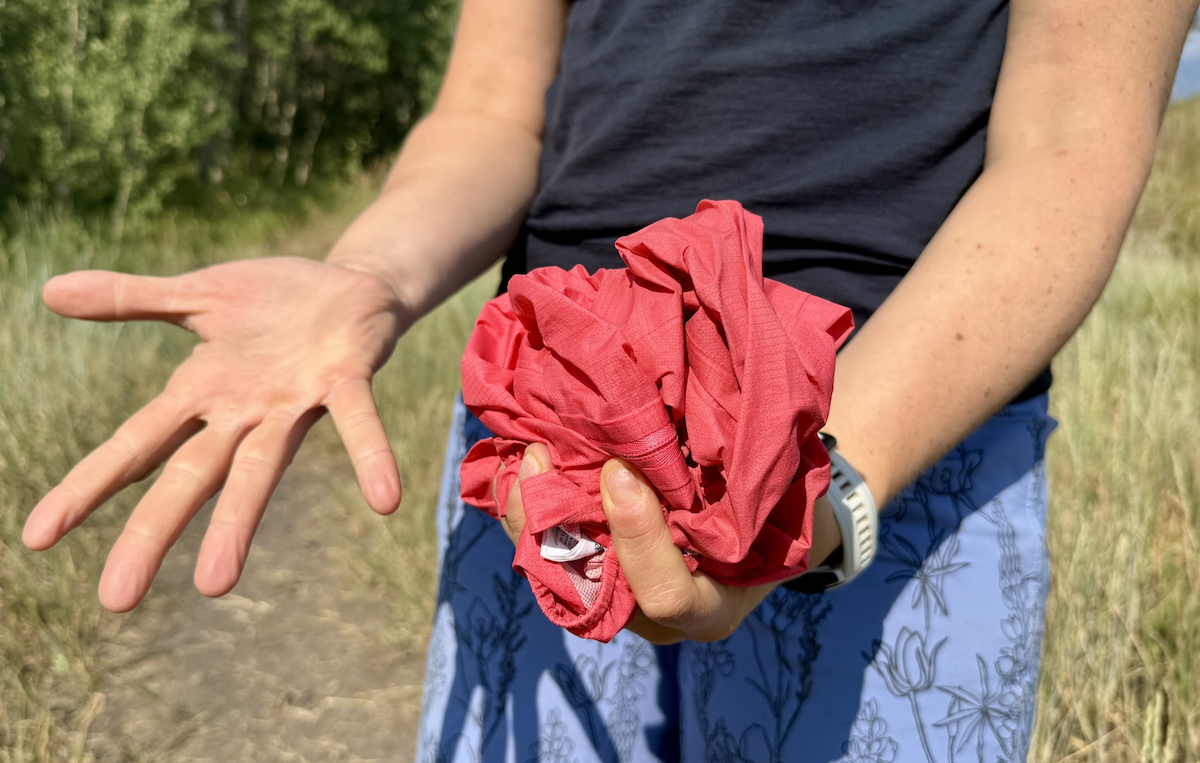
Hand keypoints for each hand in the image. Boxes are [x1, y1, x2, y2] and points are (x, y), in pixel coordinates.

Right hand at [23, 257, 407, 611]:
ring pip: (262, 466)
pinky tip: (386, 499)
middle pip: (190, 476)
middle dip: (152, 533)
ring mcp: (295, 401)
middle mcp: (245, 411)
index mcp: (202, 392)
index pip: (134, 445)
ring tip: (215, 584)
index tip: (37, 538)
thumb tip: (50, 291)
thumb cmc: (273, 303)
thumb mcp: (196, 296)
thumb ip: (131, 299)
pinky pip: (359, 419)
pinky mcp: (347, 379)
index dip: (89, 487)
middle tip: (116, 600)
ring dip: (239, 523)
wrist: (354, 286)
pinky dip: (370, 455)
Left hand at [496, 444, 776, 643]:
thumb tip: (687, 433)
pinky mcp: (592, 575)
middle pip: (588, 589)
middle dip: (554, 524)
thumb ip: (739, 491)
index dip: (639, 536)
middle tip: (537, 456)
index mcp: (707, 610)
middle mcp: (651, 618)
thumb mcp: (769, 507)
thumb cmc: (774, 512)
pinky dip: (532, 509)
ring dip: (531, 513)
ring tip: (520, 455)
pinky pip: (548, 550)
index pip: (664, 595)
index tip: (621, 471)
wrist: (762, 530)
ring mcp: (617, 599)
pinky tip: (516, 465)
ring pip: (554, 570)